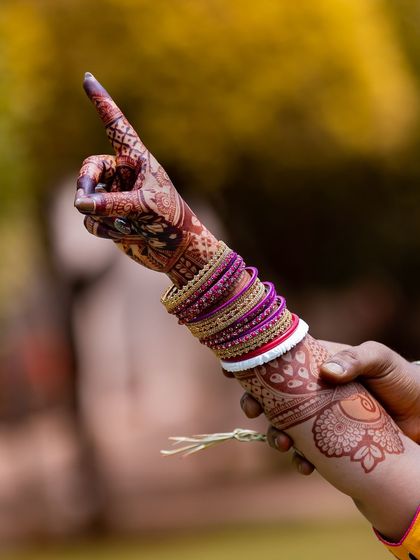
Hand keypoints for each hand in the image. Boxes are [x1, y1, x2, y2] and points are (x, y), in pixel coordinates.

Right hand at [75, 73, 217, 285]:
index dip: (102, 103)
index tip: (88, 78)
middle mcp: (123, 175)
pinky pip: (91, 221)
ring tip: (128, 225)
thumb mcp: (144, 208)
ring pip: (87, 201)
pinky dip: (105, 230)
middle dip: (85, 185)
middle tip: (83, 201)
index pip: (116, 127)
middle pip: (89, 169)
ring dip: (103, 216)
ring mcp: (114, 197)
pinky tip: (126, 234)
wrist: (178, 252)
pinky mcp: (109, 218)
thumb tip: (79, 204)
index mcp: (137, 160)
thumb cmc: (171, 222)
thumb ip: (111, 204)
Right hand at [240, 340, 419, 473]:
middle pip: (272, 396)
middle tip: (251, 409)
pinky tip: (304, 465)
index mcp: (316, 364)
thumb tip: (325, 372)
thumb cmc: (401, 379)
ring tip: (280, 442)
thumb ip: (354, 359)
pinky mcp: (331, 444)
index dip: (251, 365)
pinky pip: (306, 453)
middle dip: (254, 403)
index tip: (231, 372)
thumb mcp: (379, 359)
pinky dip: (300, 461)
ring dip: (274, 436)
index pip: (277, 361)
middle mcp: (312, 391)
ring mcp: (319, 418)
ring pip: (284, 427)